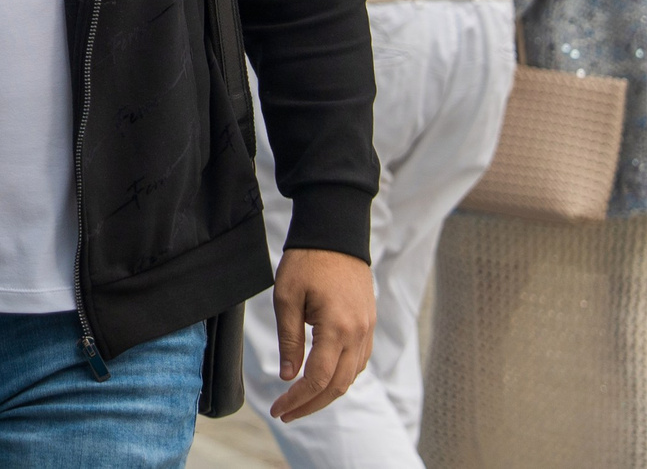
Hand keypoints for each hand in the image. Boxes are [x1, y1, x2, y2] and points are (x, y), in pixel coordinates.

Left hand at [269, 246, 374, 421]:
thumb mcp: (286, 297)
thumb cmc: (307, 260)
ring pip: (351, 376)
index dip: (297, 399)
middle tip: (286, 414)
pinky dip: (341, 376)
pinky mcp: (368, 323)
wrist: (335, 233)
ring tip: (301, 401)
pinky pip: (359, 361)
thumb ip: (289, 340)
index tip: (278, 410)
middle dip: (311, 405)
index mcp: (337, 328)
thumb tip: (289, 377)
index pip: (318, 378)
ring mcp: (367, 329)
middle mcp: (358, 334)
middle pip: (338, 385)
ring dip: (327, 393)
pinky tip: (322, 378)